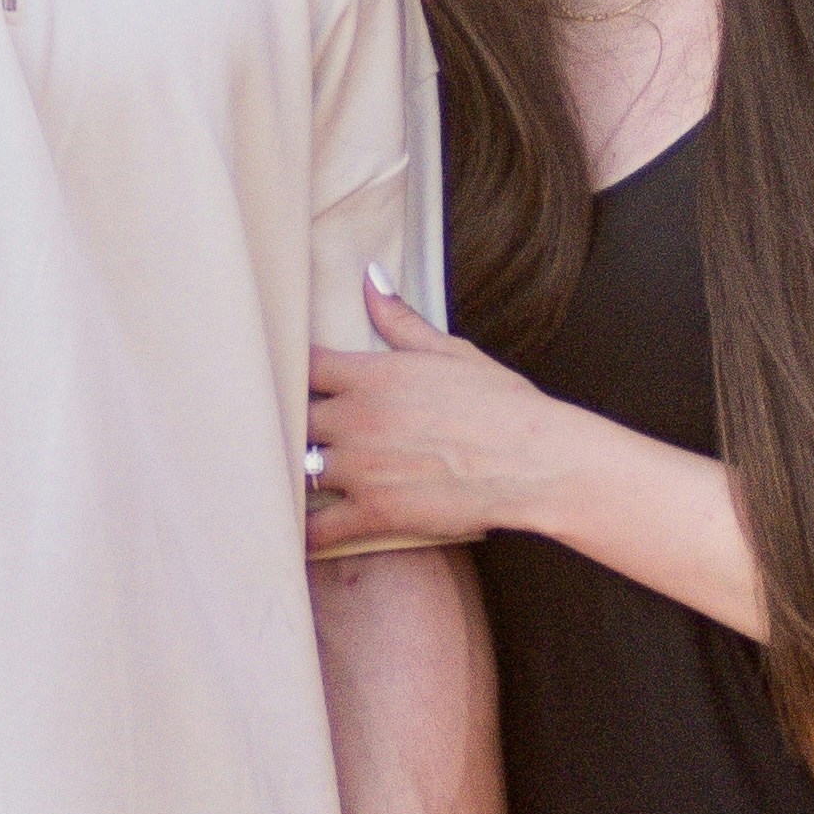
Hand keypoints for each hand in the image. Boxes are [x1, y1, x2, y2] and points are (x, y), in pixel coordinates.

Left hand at [308, 271, 557, 558]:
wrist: (534, 460)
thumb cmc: (501, 405)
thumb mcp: (451, 352)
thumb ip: (400, 320)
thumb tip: (371, 278)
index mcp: (370, 376)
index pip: (301, 365)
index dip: (286, 373)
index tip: (282, 379)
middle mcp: (356, 419)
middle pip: (290, 419)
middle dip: (286, 425)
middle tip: (279, 432)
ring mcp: (361, 468)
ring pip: (297, 470)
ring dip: (290, 474)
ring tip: (280, 478)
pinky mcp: (375, 512)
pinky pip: (319, 527)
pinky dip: (302, 534)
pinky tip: (290, 535)